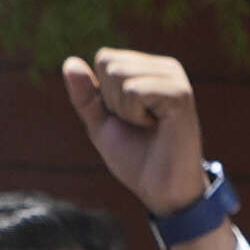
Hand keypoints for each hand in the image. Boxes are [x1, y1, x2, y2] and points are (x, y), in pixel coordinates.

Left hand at [66, 45, 211, 228]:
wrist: (162, 190)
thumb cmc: (136, 159)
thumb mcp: (101, 125)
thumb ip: (85, 96)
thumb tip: (69, 62)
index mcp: (149, 69)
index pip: (104, 58)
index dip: (103, 94)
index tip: (127, 118)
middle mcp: (165, 67)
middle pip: (109, 63)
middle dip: (112, 101)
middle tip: (139, 124)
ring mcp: (174, 78)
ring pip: (119, 75)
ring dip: (124, 110)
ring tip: (148, 126)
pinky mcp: (180, 93)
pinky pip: (134, 91)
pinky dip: (135, 115)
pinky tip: (157, 127)